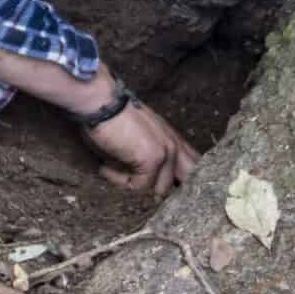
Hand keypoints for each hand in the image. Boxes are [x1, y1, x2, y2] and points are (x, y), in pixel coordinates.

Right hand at [84, 99, 199, 196]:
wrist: (101, 102)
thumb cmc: (111, 117)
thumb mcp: (139, 135)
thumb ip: (150, 153)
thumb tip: (147, 179)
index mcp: (174, 139)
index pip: (194, 166)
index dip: (182, 182)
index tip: (160, 190)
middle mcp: (175, 145)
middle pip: (189, 181)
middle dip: (170, 191)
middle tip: (140, 188)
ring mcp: (167, 152)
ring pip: (160, 189)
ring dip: (134, 184)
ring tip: (113, 170)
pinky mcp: (152, 159)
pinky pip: (139, 185)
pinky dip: (119, 180)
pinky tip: (105, 167)